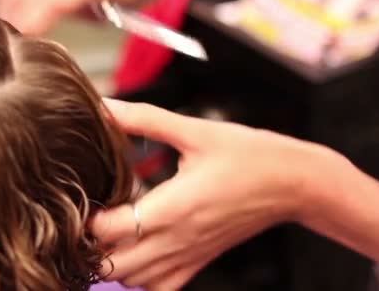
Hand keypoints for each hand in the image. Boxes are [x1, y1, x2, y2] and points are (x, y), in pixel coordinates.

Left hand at [90, 100, 334, 289]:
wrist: (292, 182)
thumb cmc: (247, 154)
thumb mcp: (194, 130)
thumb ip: (144, 119)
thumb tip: (105, 105)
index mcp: (172, 206)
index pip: (109, 231)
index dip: (87, 218)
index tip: (85, 196)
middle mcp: (177, 239)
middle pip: (114, 263)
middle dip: (92, 244)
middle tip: (91, 214)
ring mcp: (189, 255)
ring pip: (133, 280)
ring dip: (113, 260)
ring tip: (110, 231)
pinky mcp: (200, 261)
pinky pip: (160, 287)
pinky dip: (141, 277)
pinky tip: (138, 251)